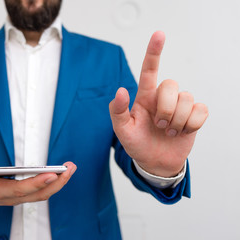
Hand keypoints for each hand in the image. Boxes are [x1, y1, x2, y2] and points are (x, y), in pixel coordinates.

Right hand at [0, 161, 76, 205]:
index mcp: (0, 193)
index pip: (21, 190)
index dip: (36, 183)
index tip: (51, 174)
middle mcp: (13, 198)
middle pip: (39, 194)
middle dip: (56, 182)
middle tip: (69, 168)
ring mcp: (20, 198)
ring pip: (44, 193)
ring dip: (59, 182)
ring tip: (70, 167)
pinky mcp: (24, 194)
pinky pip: (42, 191)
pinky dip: (54, 182)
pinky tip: (62, 173)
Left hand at [109, 31, 207, 176]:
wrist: (155, 162)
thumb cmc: (137, 143)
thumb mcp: (122, 130)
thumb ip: (117, 111)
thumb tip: (120, 90)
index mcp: (145, 97)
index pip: (149, 70)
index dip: (154, 52)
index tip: (159, 34)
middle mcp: (163, 98)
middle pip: (172, 85)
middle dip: (166, 109)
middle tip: (160, 126)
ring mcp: (180, 106)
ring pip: (187, 99)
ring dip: (178, 121)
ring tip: (169, 132)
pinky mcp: (194, 115)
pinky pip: (201, 110)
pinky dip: (192, 125)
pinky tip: (183, 132)